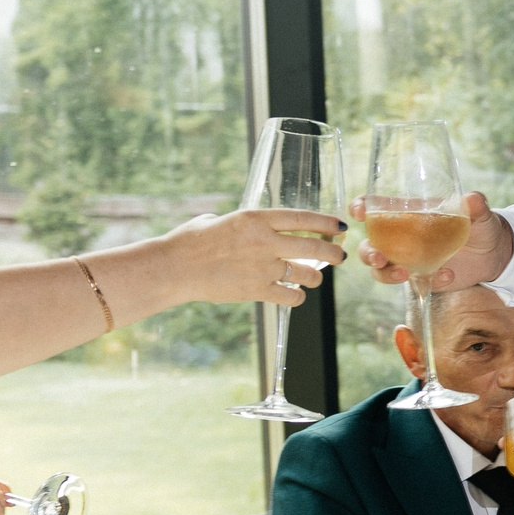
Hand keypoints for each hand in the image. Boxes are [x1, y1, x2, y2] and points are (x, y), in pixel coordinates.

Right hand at [157, 208, 349, 306]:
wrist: (173, 267)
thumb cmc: (189, 241)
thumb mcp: (218, 220)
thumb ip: (242, 223)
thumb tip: (251, 226)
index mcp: (255, 219)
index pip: (303, 218)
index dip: (326, 222)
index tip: (340, 226)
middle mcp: (265, 242)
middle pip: (315, 247)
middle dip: (334, 252)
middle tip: (340, 255)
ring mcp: (263, 267)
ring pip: (308, 274)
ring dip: (315, 277)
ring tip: (313, 277)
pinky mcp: (257, 290)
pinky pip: (291, 296)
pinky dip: (296, 296)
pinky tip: (293, 294)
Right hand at [357, 192, 513, 291]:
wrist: (494, 254)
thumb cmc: (481, 226)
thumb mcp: (480, 215)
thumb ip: (476, 206)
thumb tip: (473, 199)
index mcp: (409, 213)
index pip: (375, 207)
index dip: (360, 207)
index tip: (359, 212)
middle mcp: (402, 237)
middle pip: (369, 245)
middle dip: (368, 253)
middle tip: (380, 258)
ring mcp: (409, 259)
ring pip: (382, 270)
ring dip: (387, 274)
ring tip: (406, 275)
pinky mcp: (421, 278)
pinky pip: (413, 284)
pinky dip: (427, 283)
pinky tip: (447, 275)